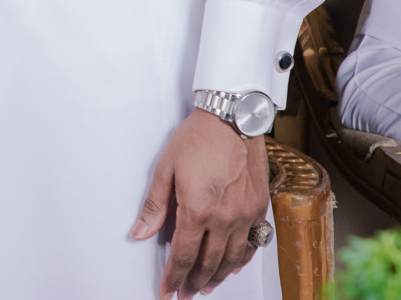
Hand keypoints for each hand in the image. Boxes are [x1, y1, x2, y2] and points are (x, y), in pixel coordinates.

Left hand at [130, 109, 269, 297]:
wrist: (232, 118)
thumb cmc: (197, 139)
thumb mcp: (165, 169)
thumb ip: (155, 206)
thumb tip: (140, 233)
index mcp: (198, 211)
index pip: (184, 256)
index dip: (173, 277)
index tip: (166, 291)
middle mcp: (225, 219)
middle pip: (209, 263)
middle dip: (194, 282)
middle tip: (184, 293)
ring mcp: (245, 215)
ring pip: (232, 259)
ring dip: (218, 276)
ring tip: (206, 286)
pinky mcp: (260, 207)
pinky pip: (252, 243)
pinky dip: (242, 259)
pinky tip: (234, 266)